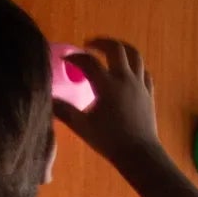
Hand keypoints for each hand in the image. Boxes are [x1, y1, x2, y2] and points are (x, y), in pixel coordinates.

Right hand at [57, 37, 160, 157]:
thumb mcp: (82, 127)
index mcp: (106, 84)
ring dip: (122, 48)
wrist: (138, 154)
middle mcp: (124, 78)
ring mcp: (139, 83)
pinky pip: (144, 72)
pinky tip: (130, 71)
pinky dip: (135, 66)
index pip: (88, 62)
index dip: (75, 57)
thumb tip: (49, 100)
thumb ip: (64, 111)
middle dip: (101, 42)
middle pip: (115, 48)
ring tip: (112, 50)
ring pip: (134, 55)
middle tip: (90, 45)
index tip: (66, 59)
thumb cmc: (109, 141)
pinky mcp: (148, 92)